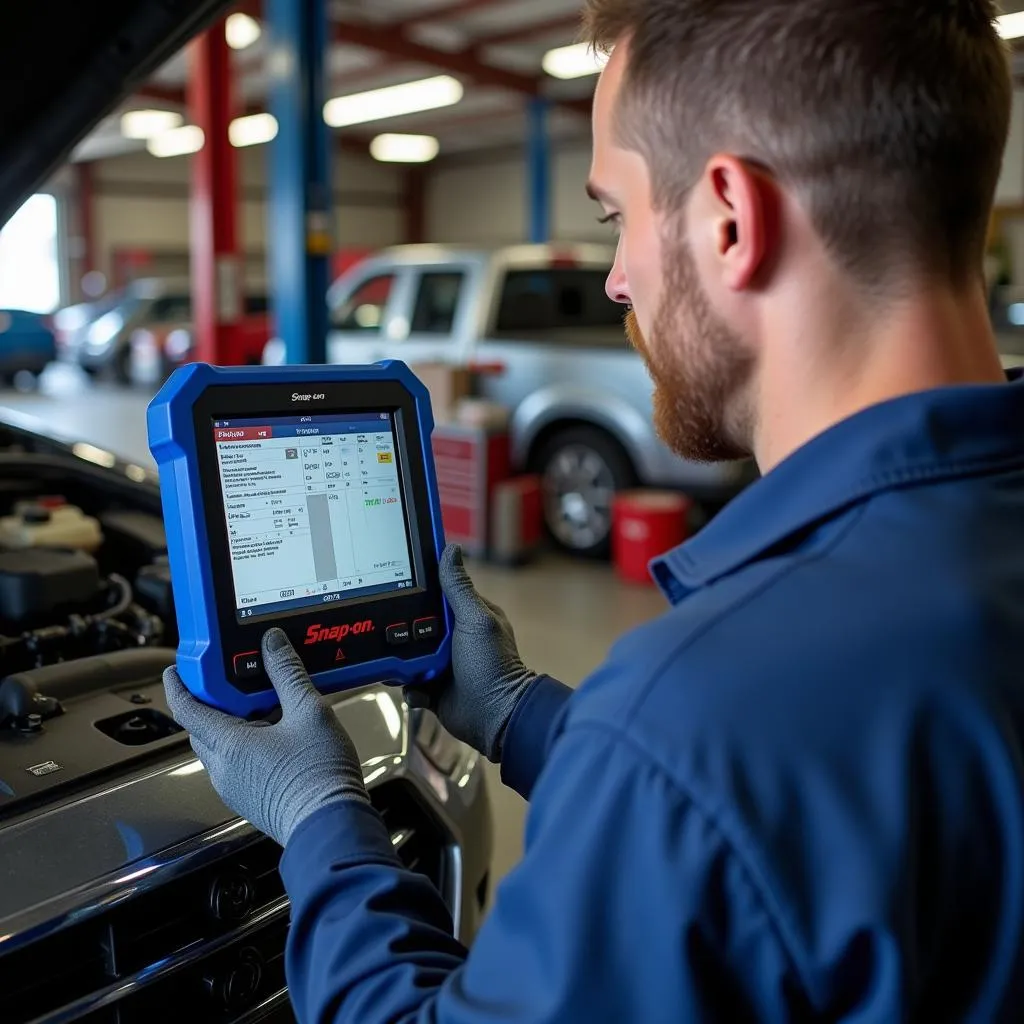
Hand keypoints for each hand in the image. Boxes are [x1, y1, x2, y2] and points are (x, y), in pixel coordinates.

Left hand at [164, 627, 367, 846]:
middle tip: (230, 681)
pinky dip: (245, 745)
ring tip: (263, 706)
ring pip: (219, 748)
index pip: (186, 710)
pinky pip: (236, 765)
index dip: (178, 685)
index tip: (176, 670)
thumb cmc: (319, 776)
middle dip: (211, 703)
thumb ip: (287, 673)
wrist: (331, 825)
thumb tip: (273, 644)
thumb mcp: (309, 712)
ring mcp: (235, 788)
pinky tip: (276, 736)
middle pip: (201, 728)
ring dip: (231, 724)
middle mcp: (224, 770)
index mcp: (229, 746)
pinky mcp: (250, 799)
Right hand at [410, 545, 537, 761]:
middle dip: (401, 630)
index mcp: (467, 616)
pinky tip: (417, 688)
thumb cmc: (492, 665)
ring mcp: (441, 662)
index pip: (436, 593)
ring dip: (402, 660)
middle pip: (414, 623)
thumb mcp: (475, 620)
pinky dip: (409, 686)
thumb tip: (451, 549)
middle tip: (392, 634)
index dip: (417, 589)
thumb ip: (459, 588)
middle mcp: (452, 637)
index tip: (394, 581)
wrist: (494, 718)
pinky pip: (408, 681)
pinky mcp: (431, 686)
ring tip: (403, 665)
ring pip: (406, 653)